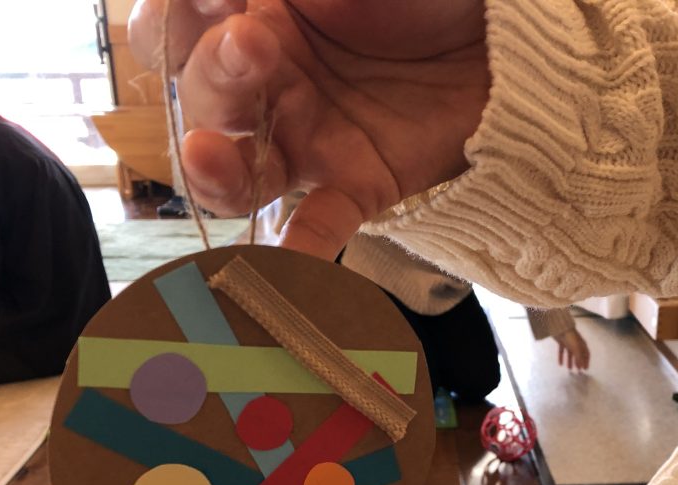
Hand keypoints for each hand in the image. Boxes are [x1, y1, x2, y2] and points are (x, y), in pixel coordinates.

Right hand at [128, 0, 489, 258]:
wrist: (505, 33)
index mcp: (254, 16)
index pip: (173, 28)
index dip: (174, 16)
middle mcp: (271, 85)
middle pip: (202, 100)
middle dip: (213, 72)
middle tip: (253, 44)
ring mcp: (311, 140)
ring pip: (239, 173)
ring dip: (216, 170)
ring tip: (210, 155)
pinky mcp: (359, 185)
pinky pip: (319, 224)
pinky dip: (300, 250)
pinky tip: (282, 267)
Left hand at [554, 329, 589, 370]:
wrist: (560, 328)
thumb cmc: (570, 336)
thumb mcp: (576, 348)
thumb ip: (578, 357)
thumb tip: (580, 365)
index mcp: (582, 344)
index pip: (586, 354)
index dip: (586, 362)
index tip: (585, 369)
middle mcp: (576, 344)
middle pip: (578, 355)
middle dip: (579, 363)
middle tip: (578, 370)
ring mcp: (569, 343)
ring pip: (570, 354)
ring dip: (570, 362)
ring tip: (569, 369)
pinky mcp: (562, 342)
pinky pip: (562, 352)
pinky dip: (561, 358)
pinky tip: (560, 364)